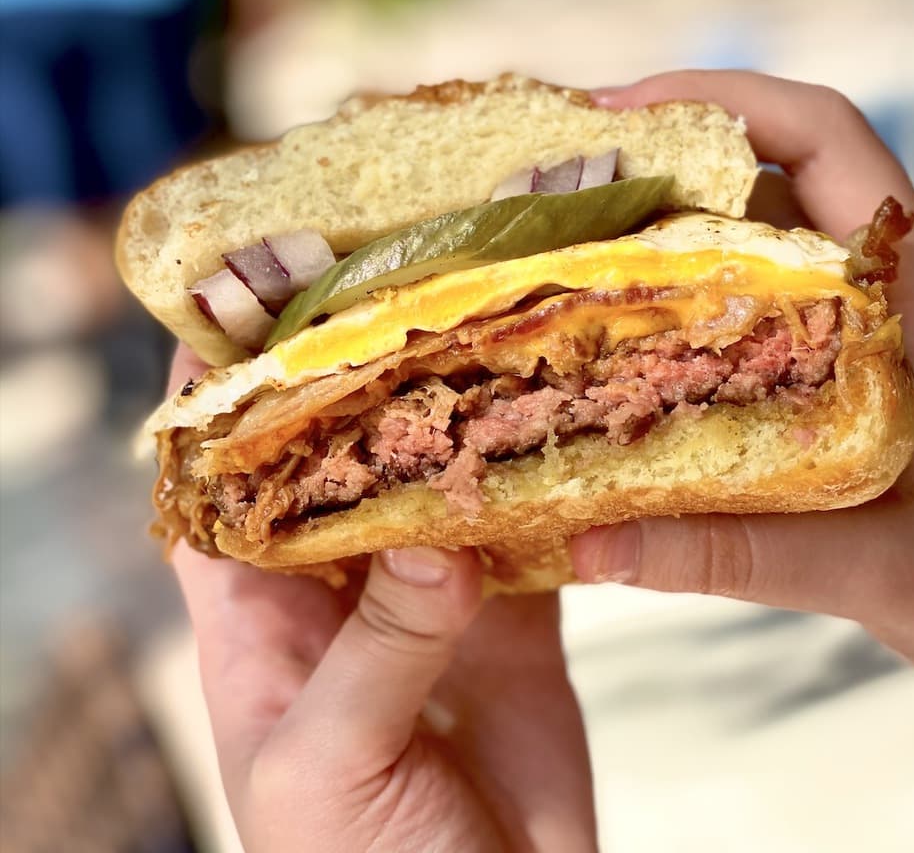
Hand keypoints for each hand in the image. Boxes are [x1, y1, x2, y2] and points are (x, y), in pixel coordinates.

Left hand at [168, 346, 595, 852]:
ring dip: (449, 422)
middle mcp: (338, 590)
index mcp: (256, 621)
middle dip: (349, 385)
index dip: (218, 406)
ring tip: (474, 337)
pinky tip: (552, 429)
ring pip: (430, 484)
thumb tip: (432, 534)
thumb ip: (373, 650)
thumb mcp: (327, 767)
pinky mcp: (511, 615)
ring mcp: (428, 596)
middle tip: (382, 293)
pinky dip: (536, 484)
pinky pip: (521, 530)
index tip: (241, 312)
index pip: (213, 491)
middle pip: (332, 464)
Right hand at [571, 71, 913, 693]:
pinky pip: (760, 298)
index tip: (615, 111)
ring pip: (758, 236)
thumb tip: (594, 546)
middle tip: (558, 193)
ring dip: (668, 228)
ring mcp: (872, 320)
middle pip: (770, 172)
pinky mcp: (853, 361)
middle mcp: (893, 285)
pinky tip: (630, 337)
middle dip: (662, 160)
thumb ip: (743, 558)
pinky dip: (691, 295)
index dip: (722, 98)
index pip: (825, 140)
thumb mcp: (883, 574)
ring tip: (570, 253)